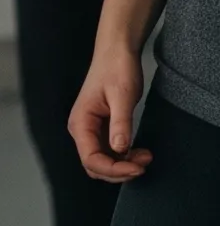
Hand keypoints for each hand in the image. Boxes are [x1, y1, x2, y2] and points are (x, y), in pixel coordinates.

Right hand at [69, 40, 151, 181]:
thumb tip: (119, 150)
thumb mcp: (122, 96)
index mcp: (80, 122)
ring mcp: (91, 130)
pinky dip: (125, 158)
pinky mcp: (102, 128)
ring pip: (102, 162)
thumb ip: (120, 124)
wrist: (117, 53)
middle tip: (143, 165)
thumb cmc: (116, 69)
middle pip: (94, 165)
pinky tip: (140, 151)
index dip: (114, 169)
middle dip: (118, 171)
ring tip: (145, 156)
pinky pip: (109, 153)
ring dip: (123, 166)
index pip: (91, 159)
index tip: (138, 168)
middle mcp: (82, 129)